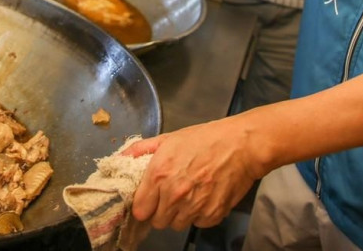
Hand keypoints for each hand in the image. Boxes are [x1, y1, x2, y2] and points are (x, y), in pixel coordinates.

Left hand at [124, 115, 268, 230]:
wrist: (242, 145)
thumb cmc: (205, 139)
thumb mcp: (170, 138)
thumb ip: (141, 150)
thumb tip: (121, 158)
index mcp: (159, 174)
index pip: (140, 210)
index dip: (145, 204)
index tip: (151, 198)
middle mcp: (174, 194)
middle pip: (158, 221)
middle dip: (162, 210)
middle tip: (173, 194)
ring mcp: (194, 207)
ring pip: (177, 224)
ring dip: (180, 214)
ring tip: (191, 194)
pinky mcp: (212, 215)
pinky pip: (198, 223)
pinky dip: (200, 214)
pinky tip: (205, 196)